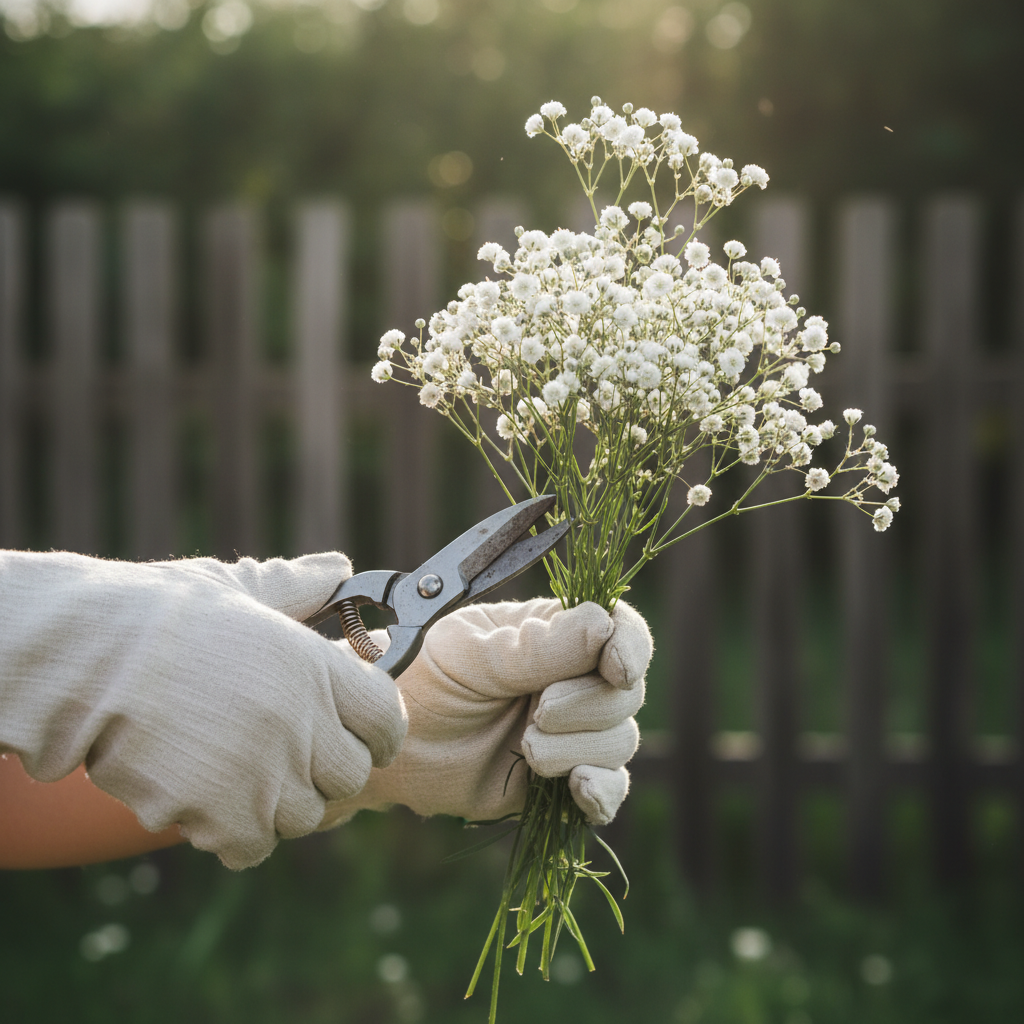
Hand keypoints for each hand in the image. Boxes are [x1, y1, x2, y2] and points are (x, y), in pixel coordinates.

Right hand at [0, 551, 406, 868]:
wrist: (89, 661)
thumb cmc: (162, 617)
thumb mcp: (238, 587)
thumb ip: (297, 586)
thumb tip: (338, 568)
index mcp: (319, 667)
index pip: (389, 720)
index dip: (377, 729)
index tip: (359, 731)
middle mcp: (305, 723)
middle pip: (352, 776)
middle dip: (326, 769)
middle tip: (288, 753)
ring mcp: (266, 775)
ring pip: (305, 817)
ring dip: (279, 803)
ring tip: (240, 771)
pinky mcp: (221, 816)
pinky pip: (253, 848)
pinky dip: (234, 834)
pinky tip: (208, 800)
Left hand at [320, 597, 651, 827]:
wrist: (391, 746)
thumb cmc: (425, 678)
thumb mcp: (473, 653)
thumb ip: (539, 646)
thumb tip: (605, 624)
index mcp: (557, 631)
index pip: (621, 629)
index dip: (631, 647)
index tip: (617, 668)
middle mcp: (575, 678)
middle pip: (626, 693)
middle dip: (589, 706)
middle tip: (539, 712)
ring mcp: (572, 731)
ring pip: (619, 741)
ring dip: (579, 748)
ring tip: (527, 749)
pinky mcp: (562, 779)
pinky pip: (608, 789)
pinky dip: (603, 792)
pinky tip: (579, 788)